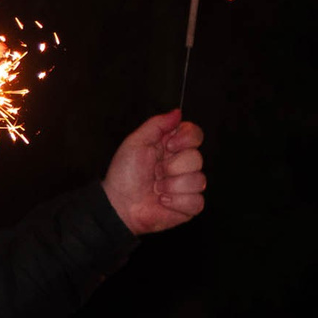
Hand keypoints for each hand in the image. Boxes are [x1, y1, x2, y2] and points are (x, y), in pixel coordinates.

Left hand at [102, 110, 206, 234]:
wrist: (119, 204)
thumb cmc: (124, 175)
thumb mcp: (136, 143)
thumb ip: (157, 124)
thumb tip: (177, 112)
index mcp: (172, 147)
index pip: (195, 134)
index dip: (186, 139)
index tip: (169, 146)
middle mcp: (182, 165)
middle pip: (197, 158)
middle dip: (172, 167)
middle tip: (156, 172)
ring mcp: (188, 185)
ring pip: (198, 180)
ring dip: (172, 186)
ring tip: (157, 189)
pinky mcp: (190, 205)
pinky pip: (197, 201)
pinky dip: (177, 202)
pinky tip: (163, 202)